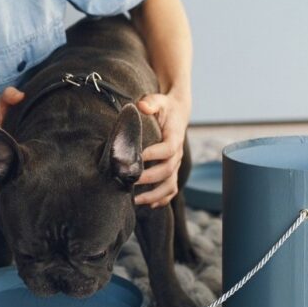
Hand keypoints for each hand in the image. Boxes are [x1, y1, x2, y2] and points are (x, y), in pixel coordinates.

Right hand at [0, 86, 24, 193]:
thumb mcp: (1, 105)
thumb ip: (9, 96)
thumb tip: (20, 95)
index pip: (0, 147)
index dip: (14, 155)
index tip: (28, 159)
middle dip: (16, 174)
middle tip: (36, 177)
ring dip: (12, 183)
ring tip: (31, 184)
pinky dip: (6, 187)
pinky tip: (21, 188)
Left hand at [133, 91, 190, 208]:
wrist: (177, 113)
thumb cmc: (164, 107)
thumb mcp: (158, 100)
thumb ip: (151, 103)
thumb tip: (142, 106)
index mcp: (174, 137)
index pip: (167, 149)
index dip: (154, 154)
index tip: (137, 157)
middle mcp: (176, 153)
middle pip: (167, 170)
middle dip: (148, 178)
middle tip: (129, 181)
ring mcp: (175, 164)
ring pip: (170, 184)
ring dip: (154, 195)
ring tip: (135, 200)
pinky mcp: (171, 171)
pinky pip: (171, 189)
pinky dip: (162, 199)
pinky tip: (148, 205)